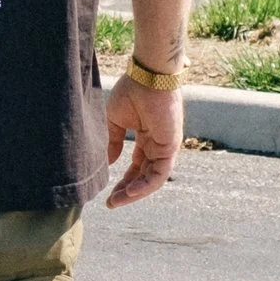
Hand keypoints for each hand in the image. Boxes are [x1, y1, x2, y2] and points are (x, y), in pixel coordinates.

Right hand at [103, 71, 182, 208]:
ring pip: (153, 179)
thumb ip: (114, 142)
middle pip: (144, 176)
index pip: (137, 166)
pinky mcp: (171, 146)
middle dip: (127, 191)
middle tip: (111, 203)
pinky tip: (130, 191)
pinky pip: (160, 173)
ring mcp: (166, 147)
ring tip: (117, 201)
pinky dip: (146, 184)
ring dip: (135, 193)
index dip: (123, 181)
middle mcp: (158, 145)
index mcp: (147, 138)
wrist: (146, 77)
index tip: (108, 194)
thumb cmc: (132, 92)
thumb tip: (109, 162)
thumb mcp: (115, 122)